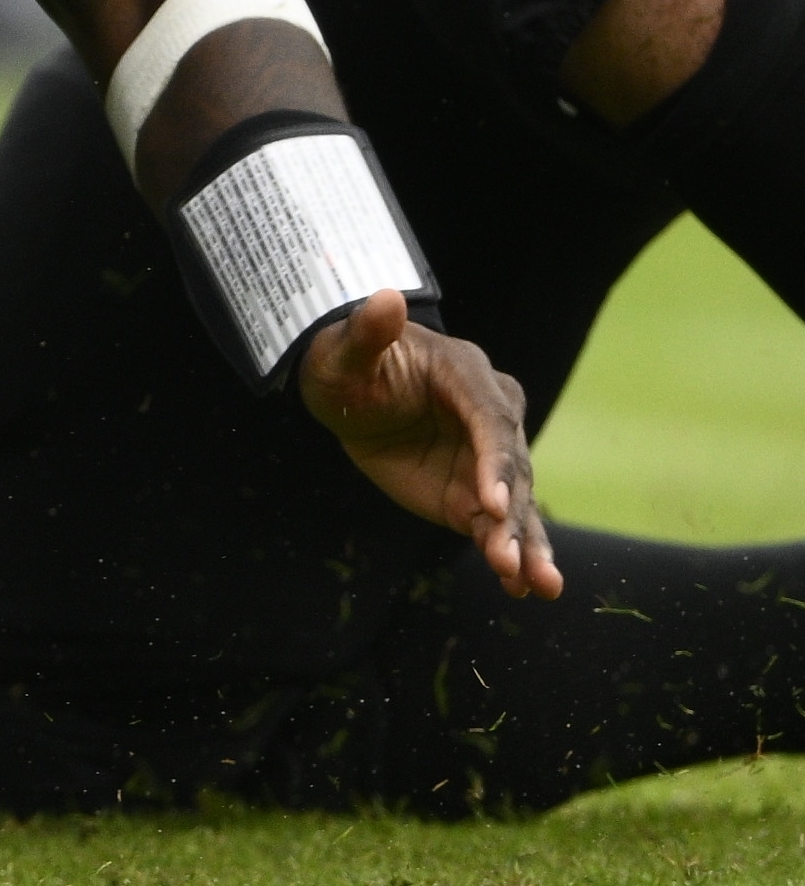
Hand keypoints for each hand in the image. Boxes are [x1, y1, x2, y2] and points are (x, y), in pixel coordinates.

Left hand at [297, 291, 566, 600]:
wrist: (351, 393)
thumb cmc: (348, 363)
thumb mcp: (345, 351)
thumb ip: (367, 333)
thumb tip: (384, 299)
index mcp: (468, 377)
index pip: (489, 421)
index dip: (493, 462)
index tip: (492, 503)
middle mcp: (492, 418)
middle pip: (512, 469)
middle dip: (513, 516)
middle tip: (516, 562)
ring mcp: (488, 460)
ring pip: (515, 504)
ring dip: (527, 545)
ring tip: (540, 586)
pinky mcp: (476, 493)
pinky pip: (498, 526)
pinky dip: (512, 555)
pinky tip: (522, 586)